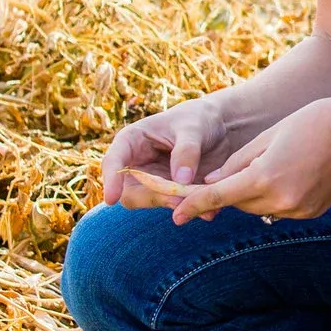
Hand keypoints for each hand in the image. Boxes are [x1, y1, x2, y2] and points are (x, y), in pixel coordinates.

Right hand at [99, 94, 234, 207]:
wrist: (220, 128)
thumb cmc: (198, 119)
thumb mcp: (193, 128)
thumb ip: (186, 151)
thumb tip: (180, 181)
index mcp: (132, 141)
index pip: (114, 162)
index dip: (110, 180)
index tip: (111, 199)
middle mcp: (138, 165)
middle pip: (130, 192)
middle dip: (151, 197)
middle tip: (177, 199)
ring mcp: (154, 182)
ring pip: (153, 202)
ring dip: (174, 205)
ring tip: (199, 204)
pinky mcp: (173, 193)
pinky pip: (176, 208)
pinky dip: (192, 209)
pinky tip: (210, 211)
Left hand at [169, 93, 330, 224]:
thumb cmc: (313, 122)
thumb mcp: (268, 136)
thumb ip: (237, 163)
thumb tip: (213, 184)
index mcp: (266, 177)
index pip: (219, 197)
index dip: (193, 206)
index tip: (174, 217)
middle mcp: (283, 200)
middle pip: (240, 203)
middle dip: (231, 190)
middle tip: (238, 168)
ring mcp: (300, 210)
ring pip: (260, 208)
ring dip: (255, 192)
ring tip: (275, 162)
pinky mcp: (314, 212)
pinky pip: (282, 209)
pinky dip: (276, 196)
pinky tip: (292, 172)